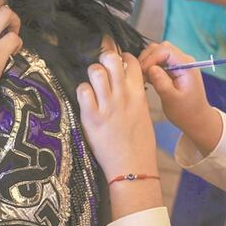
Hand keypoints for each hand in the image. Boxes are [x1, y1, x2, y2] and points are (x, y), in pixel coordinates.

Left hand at [77, 52, 159, 179]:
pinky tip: (86, 99)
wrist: (133, 168)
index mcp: (138, 94)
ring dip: (93, 73)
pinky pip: (82, 91)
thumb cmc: (140, 143)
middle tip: (102, 68)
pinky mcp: (91, 117)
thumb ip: (134, 94)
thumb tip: (124, 80)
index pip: (131, 61)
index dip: (122, 57)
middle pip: (111, 58)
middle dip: (104, 58)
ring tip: (93, 84)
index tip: (118, 63)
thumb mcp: (143, 113)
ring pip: (95, 71)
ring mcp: (106, 106)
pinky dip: (82, 91)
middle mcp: (123, 96)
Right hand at [140, 41, 222, 152]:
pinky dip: (150, 67)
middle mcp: (183, 61)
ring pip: (158, 53)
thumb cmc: (186, 113)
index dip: (151, 58)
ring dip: (148, 62)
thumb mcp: (172, 100)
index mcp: (186, 66)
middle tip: (140, 74)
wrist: (197, 120)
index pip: (165, 50)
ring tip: (142, 77)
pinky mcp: (173, 69)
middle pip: (161, 48)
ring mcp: (178, 64)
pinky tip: (146, 79)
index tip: (142, 72)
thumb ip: (161, 83)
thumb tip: (150, 68)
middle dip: (147, 58)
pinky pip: (159, 61)